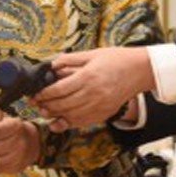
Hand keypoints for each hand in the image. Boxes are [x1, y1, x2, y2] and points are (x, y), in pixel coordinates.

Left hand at [33, 47, 153, 129]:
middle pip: (63, 105)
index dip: (45, 94)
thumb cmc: (116, 59)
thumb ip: (70, 60)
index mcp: (89, 77)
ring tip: (45, 112)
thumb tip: (51, 65)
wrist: (140, 70)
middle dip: (46, 106)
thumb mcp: (92, 54)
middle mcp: (94, 94)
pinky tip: (60, 120)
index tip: (35, 95)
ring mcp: (100, 106)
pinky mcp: (105, 113)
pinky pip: (83, 121)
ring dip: (56, 116)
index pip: (60, 89)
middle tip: (35, 104)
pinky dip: (70, 122)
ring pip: (71, 116)